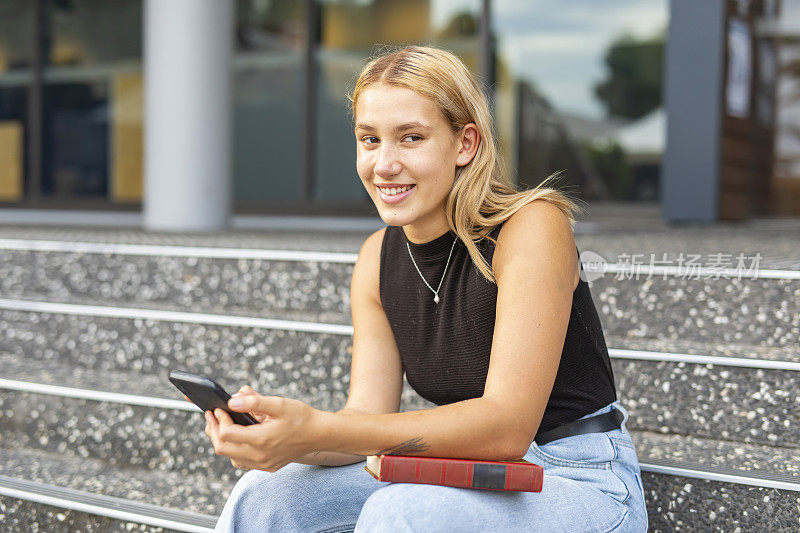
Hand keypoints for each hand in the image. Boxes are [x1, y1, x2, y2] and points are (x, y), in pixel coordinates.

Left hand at [204, 386, 319, 471]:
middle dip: (214, 430)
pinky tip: (237, 438)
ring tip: (222, 425)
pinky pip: (242, 462)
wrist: (319, 434)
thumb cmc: (301, 417)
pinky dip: (234, 450)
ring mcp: (263, 464)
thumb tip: (232, 400)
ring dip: (222, 441)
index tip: (218, 408)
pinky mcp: (267, 466)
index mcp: (262, 439)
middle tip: (212, 416)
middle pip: (223, 448)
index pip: (227, 433)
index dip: (219, 419)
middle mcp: (260, 456)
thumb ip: (254, 402)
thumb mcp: (278, 404)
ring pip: (230, 456)